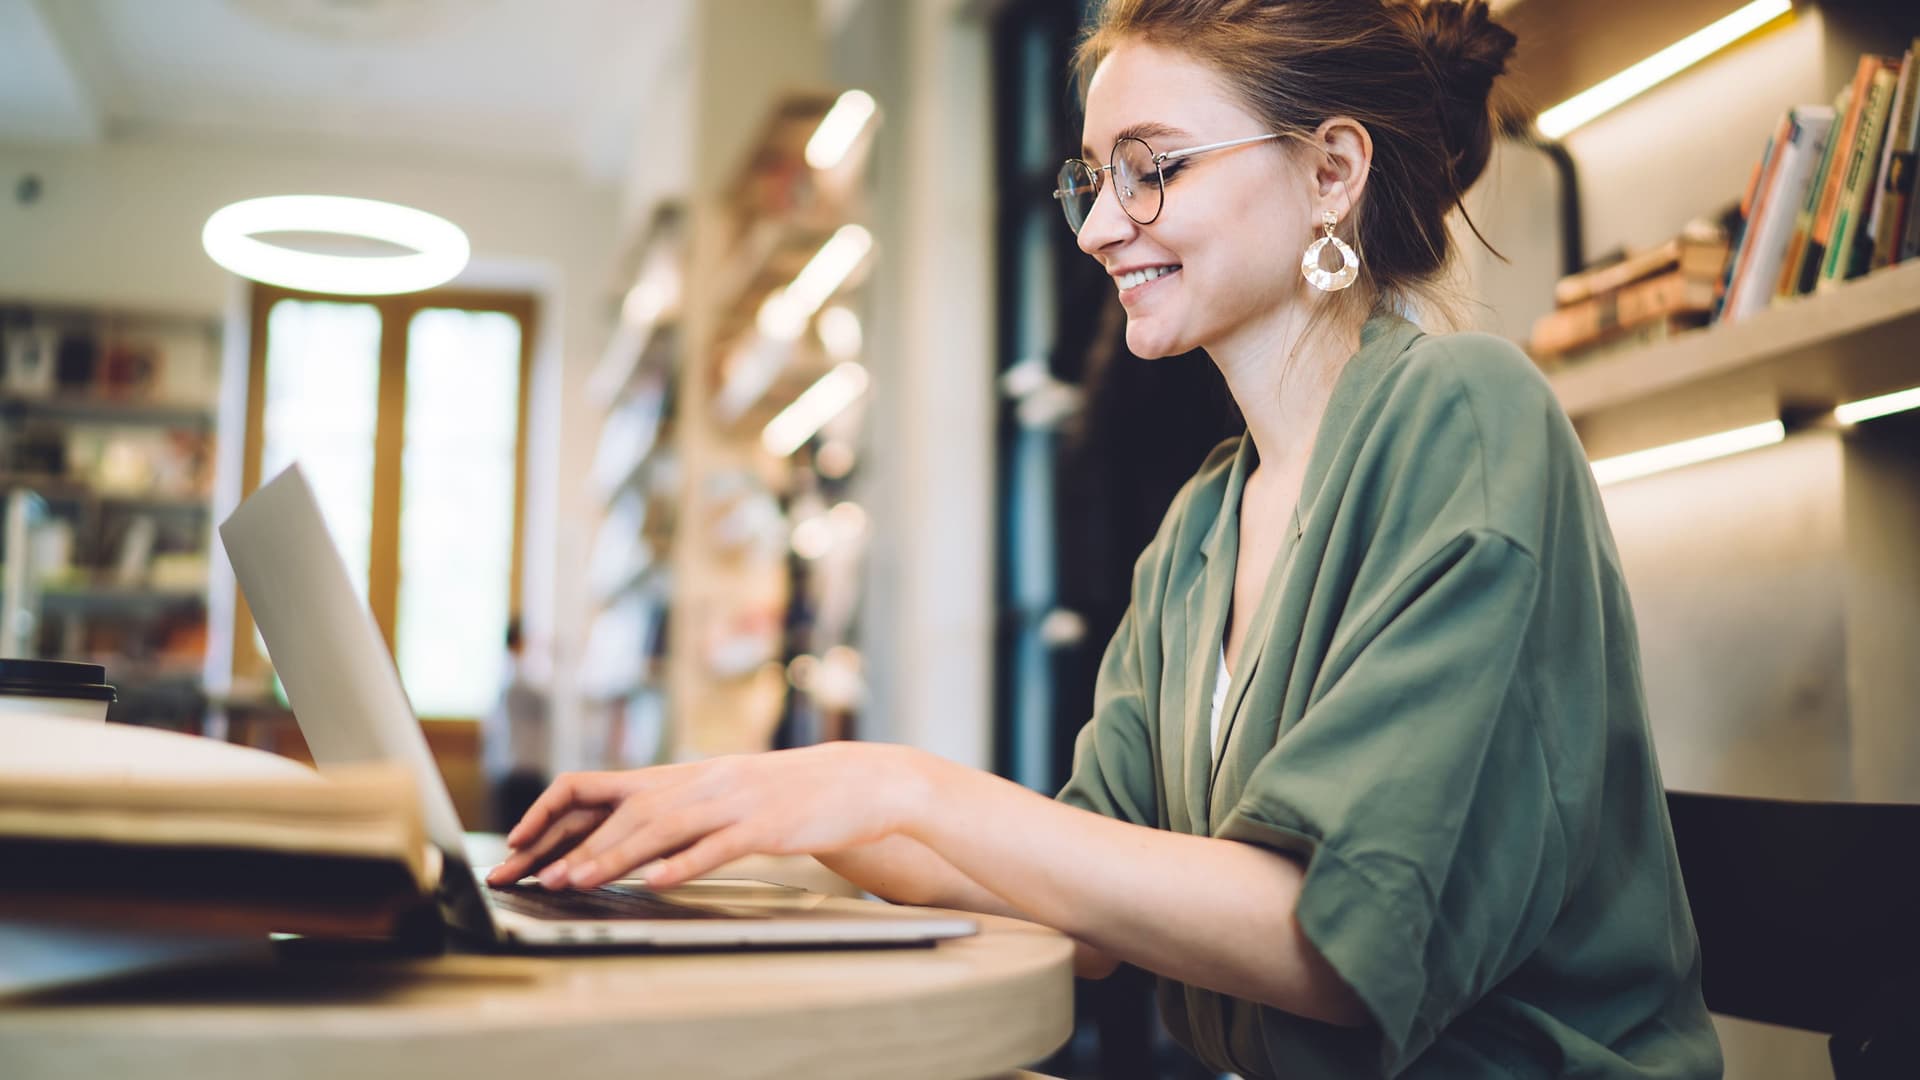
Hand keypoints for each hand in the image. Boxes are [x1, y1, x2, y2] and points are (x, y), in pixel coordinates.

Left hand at [484, 742, 932, 890]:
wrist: (854, 782)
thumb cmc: (782, 795)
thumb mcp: (717, 793)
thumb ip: (669, 807)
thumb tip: (613, 834)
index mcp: (678, 776)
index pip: (596, 785)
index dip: (551, 813)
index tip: (516, 844)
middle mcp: (697, 782)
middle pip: (619, 809)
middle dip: (566, 845)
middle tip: (526, 876)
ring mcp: (731, 802)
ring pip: (660, 826)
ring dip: (611, 856)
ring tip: (573, 881)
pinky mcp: (764, 825)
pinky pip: (718, 845)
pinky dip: (686, 863)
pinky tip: (659, 881)